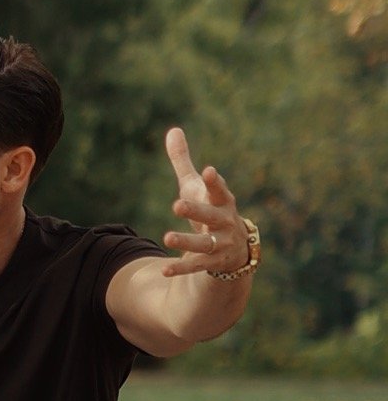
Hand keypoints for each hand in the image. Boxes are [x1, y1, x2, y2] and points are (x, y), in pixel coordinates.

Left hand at [160, 127, 246, 277]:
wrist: (235, 249)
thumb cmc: (210, 209)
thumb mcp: (196, 186)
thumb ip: (183, 162)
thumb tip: (173, 130)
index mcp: (222, 201)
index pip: (219, 190)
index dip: (214, 182)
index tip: (207, 171)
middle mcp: (225, 222)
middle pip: (211, 216)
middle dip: (196, 210)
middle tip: (176, 204)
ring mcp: (222, 244)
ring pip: (204, 243)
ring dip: (186, 241)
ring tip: (167, 237)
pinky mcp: (213, 263)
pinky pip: (196, 266)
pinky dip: (181, 268)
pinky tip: (165, 270)